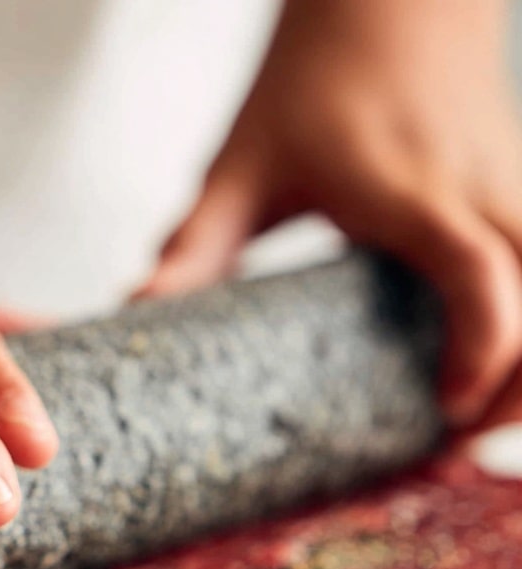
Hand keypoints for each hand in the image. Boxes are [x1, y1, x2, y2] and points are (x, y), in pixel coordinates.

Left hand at [137, 0, 521, 430]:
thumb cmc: (312, 78)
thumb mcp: (244, 163)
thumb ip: (197, 242)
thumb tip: (138, 311)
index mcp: (409, 194)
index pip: (477, 270)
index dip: (481, 345)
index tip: (446, 407)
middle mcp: (478, 191)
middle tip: (455, 437)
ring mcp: (513, 186)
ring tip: (478, 412)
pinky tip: (500, 361)